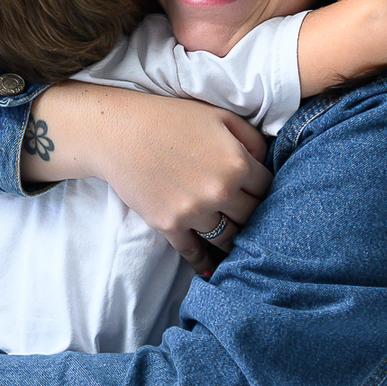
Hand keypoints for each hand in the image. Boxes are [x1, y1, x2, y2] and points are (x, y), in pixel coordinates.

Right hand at [26, 85, 270, 274]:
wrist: (118, 132)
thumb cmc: (170, 118)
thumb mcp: (219, 116)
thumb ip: (251, 138)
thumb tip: (264, 163)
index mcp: (237, 163)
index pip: (267, 188)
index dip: (264, 189)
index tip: (257, 192)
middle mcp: (220, 192)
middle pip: (252, 216)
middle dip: (254, 215)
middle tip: (249, 216)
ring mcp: (194, 212)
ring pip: (228, 238)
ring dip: (234, 239)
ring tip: (238, 242)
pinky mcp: (169, 225)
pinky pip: (194, 253)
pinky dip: (204, 262)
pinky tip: (212, 269)